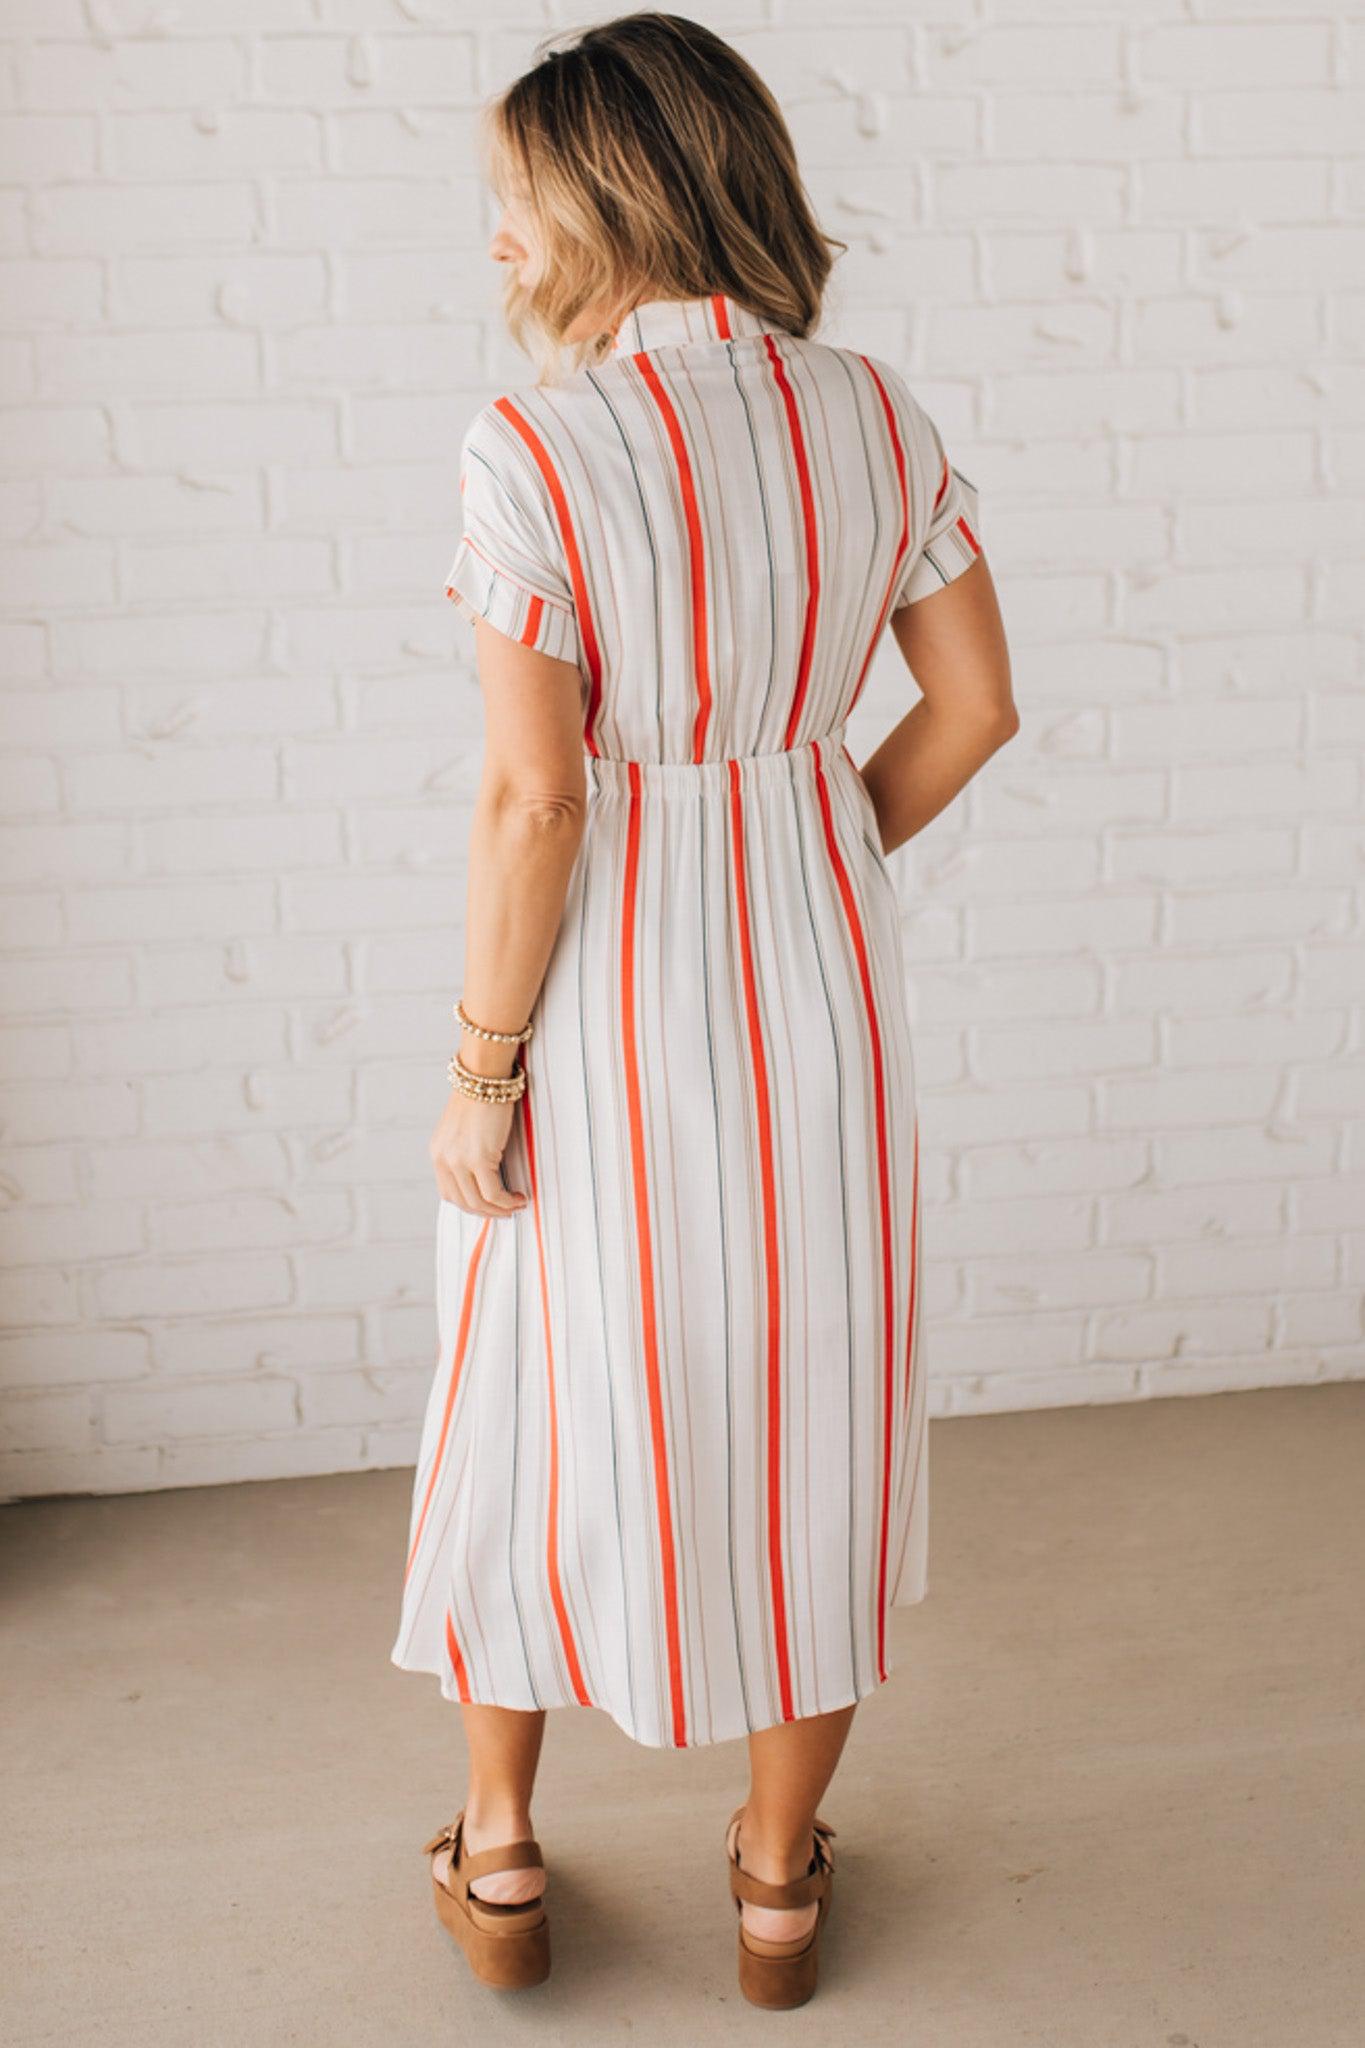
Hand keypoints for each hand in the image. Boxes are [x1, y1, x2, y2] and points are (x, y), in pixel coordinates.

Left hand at [430, 1086, 528, 1218]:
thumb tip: (482, 1175)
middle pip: (463, 1202)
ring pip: (478, 1202)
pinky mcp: (478, 1158)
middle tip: (506, 1211)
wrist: (484, 1078)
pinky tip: (518, 1197)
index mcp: (438, 1154)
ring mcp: (459, 1161)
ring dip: (499, 1210)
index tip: (489, 1206)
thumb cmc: (480, 1099)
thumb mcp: (464, 1131)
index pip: (449, 1194)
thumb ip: (465, 1153)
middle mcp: (444, 1160)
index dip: (471, 1205)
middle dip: (487, 1212)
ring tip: (515, 1205)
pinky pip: (493, 1192)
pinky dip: (507, 1201)